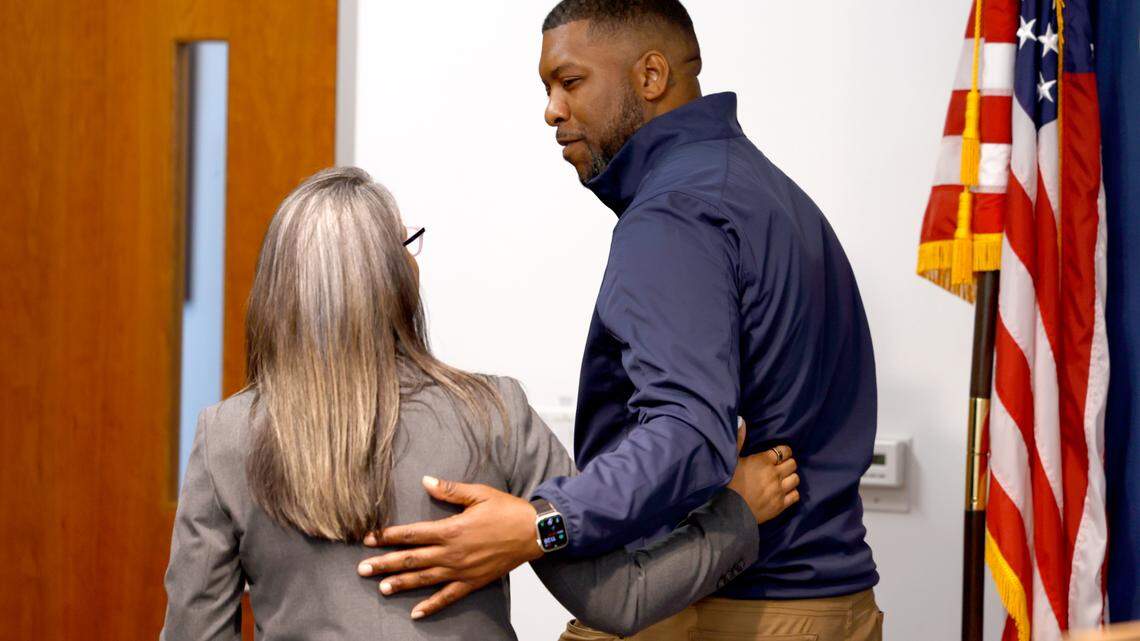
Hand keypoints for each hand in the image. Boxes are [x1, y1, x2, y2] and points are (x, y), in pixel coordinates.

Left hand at [356, 476, 542, 619]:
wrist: (534, 532)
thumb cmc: (507, 510)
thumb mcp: (478, 493)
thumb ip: (450, 490)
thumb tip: (425, 481)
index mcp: (451, 529)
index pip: (412, 534)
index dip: (388, 536)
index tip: (369, 538)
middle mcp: (452, 552)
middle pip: (412, 559)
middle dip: (385, 563)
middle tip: (362, 569)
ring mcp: (461, 570)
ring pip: (424, 579)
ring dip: (401, 583)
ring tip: (381, 587)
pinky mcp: (473, 582)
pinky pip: (448, 597)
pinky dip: (431, 605)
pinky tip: (416, 612)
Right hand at [726, 421, 798, 522]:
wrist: (728, 511)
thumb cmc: (728, 483)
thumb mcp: (732, 459)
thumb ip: (739, 440)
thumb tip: (741, 421)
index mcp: (763, 461)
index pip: (784, 451)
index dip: (783, 452)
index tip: (779, 455)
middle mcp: (775, 474)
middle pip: (793, 464)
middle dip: (788, 463)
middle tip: (780, 467)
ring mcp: (779, 490)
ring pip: (796, 479)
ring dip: (790, 478)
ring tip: (783, 479)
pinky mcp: (780, 505)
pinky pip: (795, 496)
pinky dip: (792, 493)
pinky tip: (784, 492)